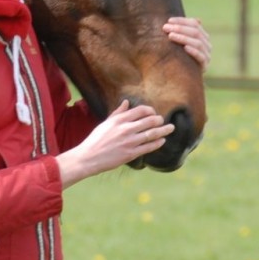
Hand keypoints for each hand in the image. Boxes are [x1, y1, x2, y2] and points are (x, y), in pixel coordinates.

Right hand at [56, 101, 173, 187]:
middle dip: (159, 120)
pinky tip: (162, 140)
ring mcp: (129, 142)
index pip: (140, 110)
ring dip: (163, 130)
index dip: (150, 110)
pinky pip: (148, 147)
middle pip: (149, 121)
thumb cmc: (96, 140)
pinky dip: (157, 143)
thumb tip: (126, 102)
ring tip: (170, 128)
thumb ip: (118, 113)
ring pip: (151, 134)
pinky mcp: (130, 154)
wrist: (88, 157)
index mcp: (119, 120)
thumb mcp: (105, 123)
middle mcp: (125, 129)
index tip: (153, 113)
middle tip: (163, 120)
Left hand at [163, 17, 210, 72]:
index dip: (182, 21)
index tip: (169, 20)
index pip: (194, 24)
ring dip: (183, 38)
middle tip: (166, 28)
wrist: (186, 79)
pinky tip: (184, 48)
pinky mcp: (205, 66)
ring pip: (198, 43)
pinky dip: (194, 51)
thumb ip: (181, 31)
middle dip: (180, 28)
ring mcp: (207, 55)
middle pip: (195, 32)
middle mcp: (207, 44)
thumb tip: (172, 20)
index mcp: (203, 36)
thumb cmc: (181, 57)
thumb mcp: (181, 43)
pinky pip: (201, 57)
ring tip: (171, 36)